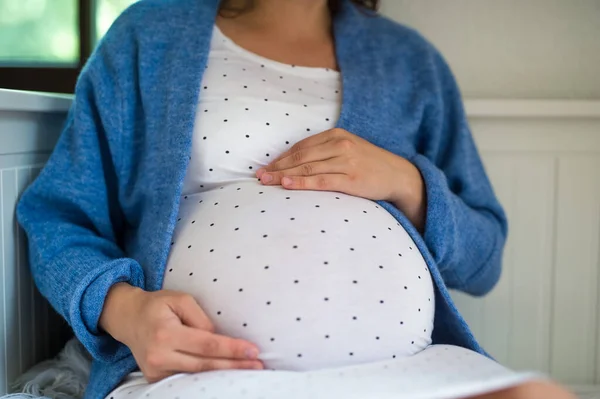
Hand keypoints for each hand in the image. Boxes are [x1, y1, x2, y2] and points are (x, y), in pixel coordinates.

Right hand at [99, 283, 262, 381]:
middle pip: (205, 365)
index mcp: (166, 333)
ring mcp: (155, 371)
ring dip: (222, 375)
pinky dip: (205, 379)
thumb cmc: (158, 305)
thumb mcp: (181, 300)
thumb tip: (219, 338)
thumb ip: (202, 319)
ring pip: (196, 376)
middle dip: (233, 365)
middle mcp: (159, 356)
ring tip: (247, 373)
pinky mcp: (154, 378)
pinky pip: (185, 379)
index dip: (232, 349)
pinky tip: (223, 376)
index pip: (207, 345)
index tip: (253, 351)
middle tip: (258, 365)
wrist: (128, 318)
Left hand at [256, 128, 425, 230]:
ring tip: (266, 182)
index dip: (281, 158)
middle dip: (277, 167)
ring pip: (307, 168)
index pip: (301, 147)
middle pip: (300, 157)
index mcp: (337, 135)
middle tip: (259, 176)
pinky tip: (286, 186)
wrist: (399, 175)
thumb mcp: (348, 149)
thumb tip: (295, 163)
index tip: (266, 167)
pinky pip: (320, 181)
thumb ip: (325, 152)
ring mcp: (346, 162)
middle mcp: (340, 145)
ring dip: (283, 176)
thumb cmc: (370, 164)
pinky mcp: (351, 179)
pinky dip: (301, 183)